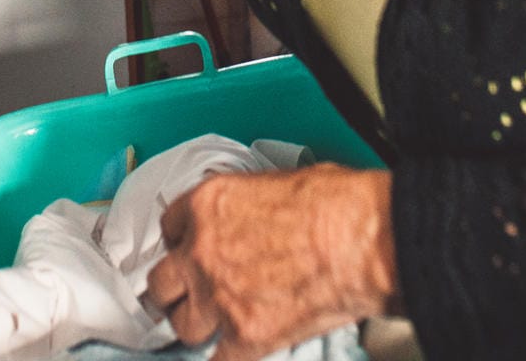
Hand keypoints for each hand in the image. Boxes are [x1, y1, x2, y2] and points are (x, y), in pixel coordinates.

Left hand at [144, 164, 396, 360]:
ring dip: (198, 325)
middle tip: (187, 293)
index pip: (169, 227)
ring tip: (213, 324)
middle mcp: (201, 251)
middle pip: (162, 282)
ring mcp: (219, 297)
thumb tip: (255, 220)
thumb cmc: (337, 204)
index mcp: (207, 205)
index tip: (190, 250)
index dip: (182, 242)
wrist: (363, 242)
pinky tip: (235, 353)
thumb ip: (248, 207)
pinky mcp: (246, 336)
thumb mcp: (278, 183)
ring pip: (183, 325)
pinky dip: (227, 358)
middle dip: (175, 288)